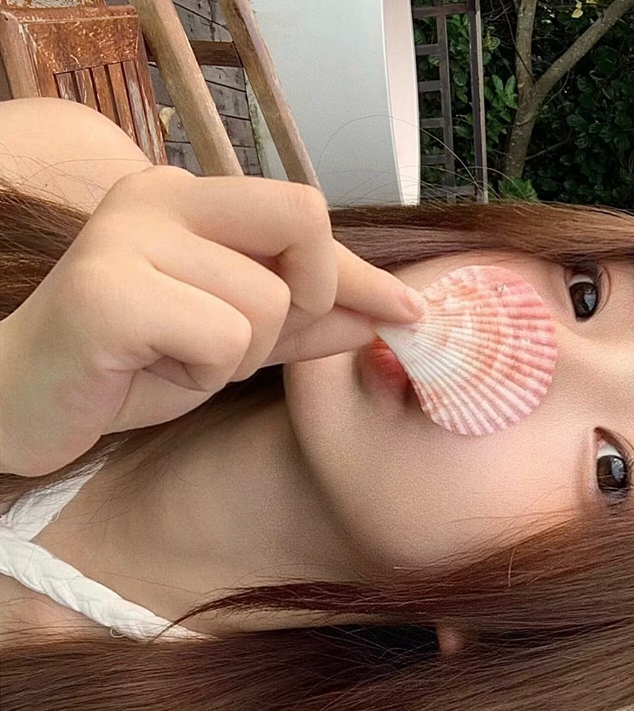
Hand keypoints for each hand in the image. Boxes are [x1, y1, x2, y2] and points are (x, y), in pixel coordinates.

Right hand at [0, 166, 423, 476]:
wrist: (22, 405)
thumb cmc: (124, 369)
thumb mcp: (228, 344)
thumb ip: (301, 324)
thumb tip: (384, 314)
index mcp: (185, 198)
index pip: (303, 214)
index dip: (360, 271)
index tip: (410, 311)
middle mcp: (157, 196)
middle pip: (302, 221)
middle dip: (303, 299)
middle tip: (244, 340)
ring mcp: (127, 237)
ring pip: (266, 301)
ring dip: (235, 356)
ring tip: (175, 361)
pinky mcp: (107, 293)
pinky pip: (221, 338)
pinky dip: (201, 375)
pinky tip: (151, 372)